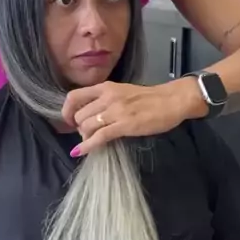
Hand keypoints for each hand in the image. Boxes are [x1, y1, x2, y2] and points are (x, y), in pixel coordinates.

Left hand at [62, 78, 207, 155]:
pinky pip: (99, 137)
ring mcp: (115, 111)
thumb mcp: (123, 92)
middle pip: (79, 115)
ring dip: (85, 137)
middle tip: (87, 134)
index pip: (74, 96)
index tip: (69, 121)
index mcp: (105, 87)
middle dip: (79, 128)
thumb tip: (91, 115)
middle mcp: (107, 97)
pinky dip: (87, 146)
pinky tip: (80, 152)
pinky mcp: (124, 125)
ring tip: (91, 141)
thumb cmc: (150, 98)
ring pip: (86, 126)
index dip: (67, 111)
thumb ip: (106, 100)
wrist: (172, 100)